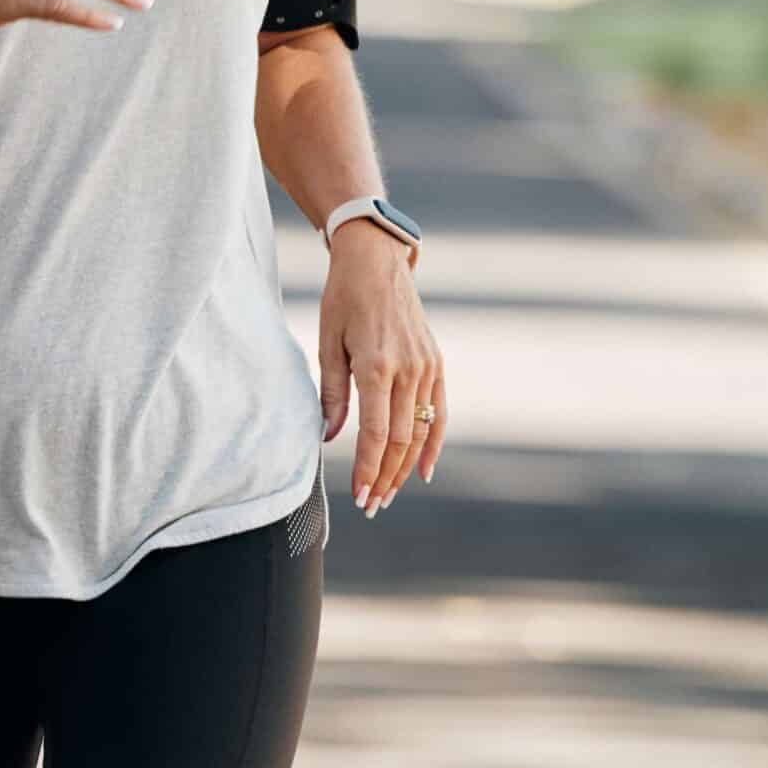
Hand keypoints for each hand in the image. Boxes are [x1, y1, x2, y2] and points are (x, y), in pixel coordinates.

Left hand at [318, 221, 444, 515]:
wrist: (377, 262)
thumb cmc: (343, 299)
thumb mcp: (327, 341)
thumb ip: (331, 392)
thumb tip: (328, 436)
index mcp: (376, 365)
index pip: (375, 433)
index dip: (368, 469)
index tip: (359, 496)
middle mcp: (407, 370)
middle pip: (400, 441)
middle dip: (385, 477)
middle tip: (371, 505)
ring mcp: (427, 368)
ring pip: (420, 433)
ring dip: (404, 468)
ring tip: (388, 494)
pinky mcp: (437, 365)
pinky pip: (440, 414)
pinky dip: (432, 445)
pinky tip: (422, 471)